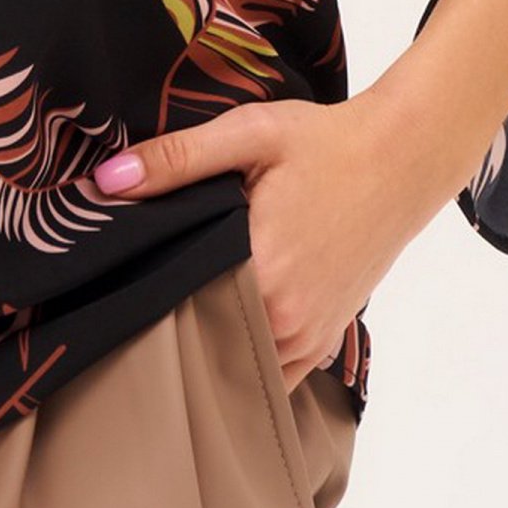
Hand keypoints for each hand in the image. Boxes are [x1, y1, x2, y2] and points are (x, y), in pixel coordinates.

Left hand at [91, 92, 439, 381]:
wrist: (402, 158)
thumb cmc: (325, 143)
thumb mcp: (249, 134)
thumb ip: (177, 159)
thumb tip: (105, 183)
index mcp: (261, 273)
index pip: (174, 307)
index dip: (139, 296)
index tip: (113, 280)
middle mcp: (287, 321)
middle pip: (203, 339)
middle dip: (168, 321)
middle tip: (133, 292)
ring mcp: (310, 336)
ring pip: (238, 364)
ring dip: (207, 343)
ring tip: (171, 311)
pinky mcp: (326, 337)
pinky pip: (276, 373)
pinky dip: (246, 359)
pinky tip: (218, 330)